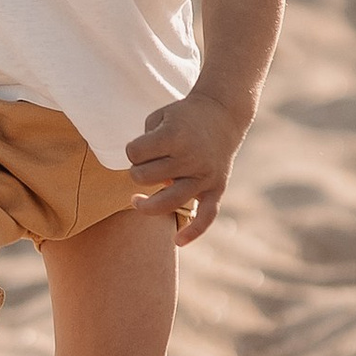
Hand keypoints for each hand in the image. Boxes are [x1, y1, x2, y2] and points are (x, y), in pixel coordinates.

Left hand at [123, 84, 247, 241]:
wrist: (222, 114)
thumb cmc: (183, 117)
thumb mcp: (159, 117)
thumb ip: (145, 143)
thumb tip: (143, 176)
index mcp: (174, 135)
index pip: (134, 153)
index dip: (132, 150)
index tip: (140, 146)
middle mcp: (190, 157)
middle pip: (145, 177)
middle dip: (137, 172)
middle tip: (145, 165)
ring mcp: (204, 175)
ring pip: (169, 202)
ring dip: (147, 205)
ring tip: (136, 201)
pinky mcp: (217, 188)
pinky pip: (207, 217)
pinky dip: (193, 232)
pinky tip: (178, 241)